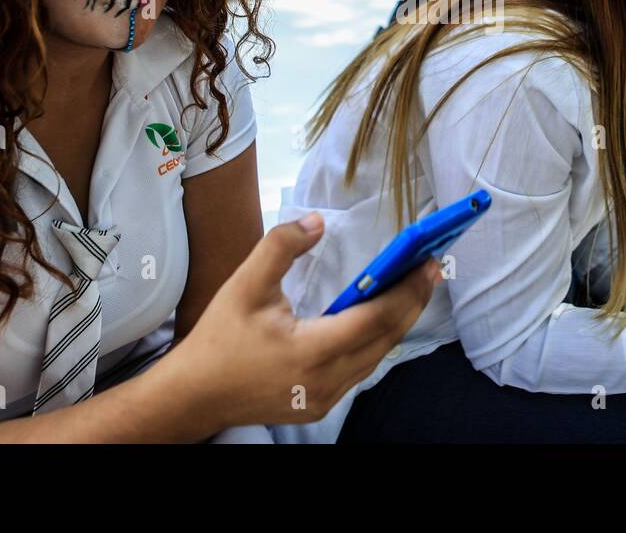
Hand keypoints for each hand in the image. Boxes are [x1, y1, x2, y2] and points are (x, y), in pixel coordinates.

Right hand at [168, 213, 439, 428]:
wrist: (194, 396)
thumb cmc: (219, 340)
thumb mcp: (244, 285)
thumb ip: (280, 247)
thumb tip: (317, 221)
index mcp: (311, 351)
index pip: (375, 319)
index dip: (407, 290)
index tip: (428, 263)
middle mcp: (326, 380)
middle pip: (386, 339)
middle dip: (412, 301)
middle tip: (431, 268)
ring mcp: (326, 397)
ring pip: (377, 356)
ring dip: (398, 321)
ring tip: (413, 287)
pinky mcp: (321, 404)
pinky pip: (362, 369)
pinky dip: (377, 341)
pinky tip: (382, 318)